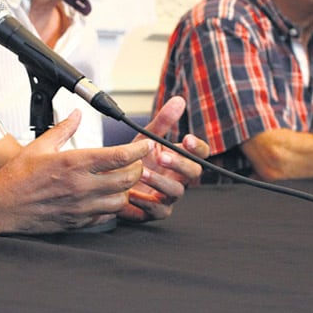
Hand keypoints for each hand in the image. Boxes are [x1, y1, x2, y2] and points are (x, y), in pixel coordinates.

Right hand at [0, 110, 149, 235]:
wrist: (0, 205)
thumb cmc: (17, 176)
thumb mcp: (39, 145)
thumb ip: (63, 129)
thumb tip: (76, 114)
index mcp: (73, 163)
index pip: (119, 156)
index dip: (138, 150)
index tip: (145, 145)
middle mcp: (81, 186)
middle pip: (128, 179)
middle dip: (138, 169)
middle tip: (136, 163)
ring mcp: (81, 206)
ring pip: (121, 200)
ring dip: (126, 189)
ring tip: (120, 181)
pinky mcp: (77, 221)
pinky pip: (106, 216)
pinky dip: (111, 206)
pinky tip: (105, 198)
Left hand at [118, 96, 210, 221]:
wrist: (111, 180)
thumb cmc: (133, 159)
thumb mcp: (146, 138)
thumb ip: (163, 122)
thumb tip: (179, 100)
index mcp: (180, 159)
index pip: (200, 153)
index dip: (197, 147)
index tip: (186, 139)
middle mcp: (178, 178)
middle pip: (193, 172)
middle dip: (179, 163)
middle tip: (162, 156)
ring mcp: (169, 196)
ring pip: (176, 191)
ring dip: (160, 181)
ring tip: (141, 172)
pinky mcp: (156, 212)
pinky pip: (158, 211)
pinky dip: (146, 203)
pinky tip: (133, 194)